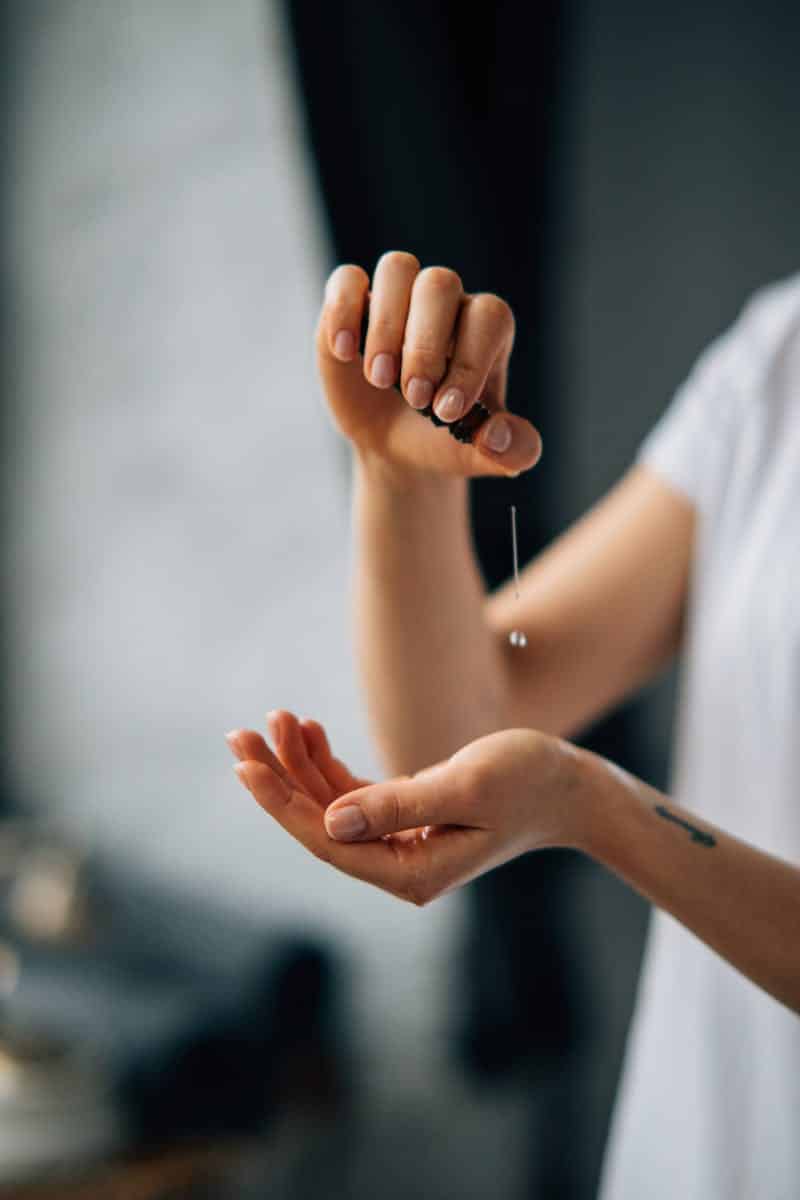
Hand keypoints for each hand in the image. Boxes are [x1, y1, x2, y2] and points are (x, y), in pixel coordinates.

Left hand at [226, 712, 587, 905]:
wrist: (569, 787)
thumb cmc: (528, 781)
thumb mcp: (466, 787)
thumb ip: (398, 805)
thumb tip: (329, 823)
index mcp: (412, 872)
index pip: (328, 842)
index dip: (281, 804)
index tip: (246, 766)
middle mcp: (399, 866)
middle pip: (319, 825)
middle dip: (277, 779)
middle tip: (239, 734)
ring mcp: (400, 845)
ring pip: (330, 806)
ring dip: (300, 764)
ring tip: (274, 719)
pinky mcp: (405, 820)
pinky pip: (352, 795)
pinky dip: (328, 763)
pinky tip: (309, 731)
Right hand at [317, 252, 541, 479]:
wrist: (397, 444)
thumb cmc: (444, 438)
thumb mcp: (481, 455)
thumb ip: (511, 450)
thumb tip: (497, 435)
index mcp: (485, 330)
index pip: (488, 317)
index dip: (470, 360)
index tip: (448, 411)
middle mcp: (445, 303)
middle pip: (440, 284)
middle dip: (424, 346)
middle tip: (414, 398)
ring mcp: (397, 298)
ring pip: (397, 268)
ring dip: (386, 326)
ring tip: (379, 379)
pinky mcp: (353, 305)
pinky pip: (347, 279)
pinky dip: (343, 310)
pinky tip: (345, 353)